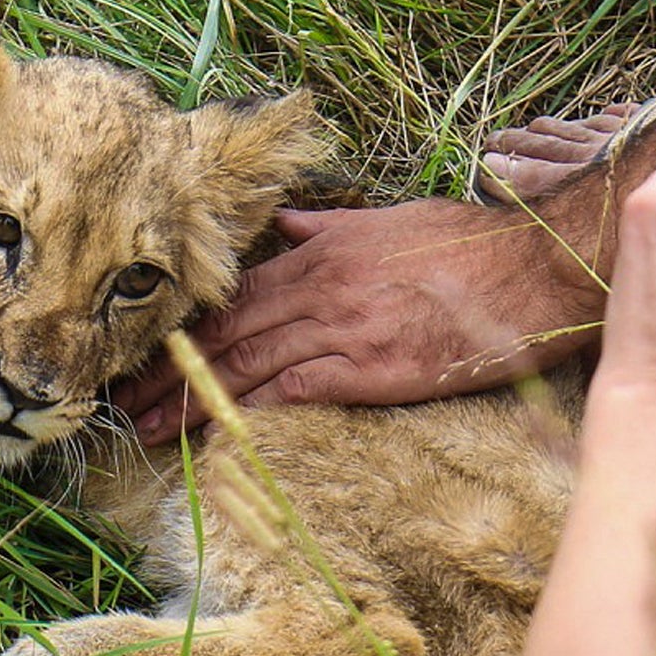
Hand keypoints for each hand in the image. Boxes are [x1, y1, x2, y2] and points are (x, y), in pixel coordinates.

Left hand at [115, 196, 603, 442]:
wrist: (535, 266)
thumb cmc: (473, 245)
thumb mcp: (395, 221)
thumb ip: (334, 229)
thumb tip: (289, 229)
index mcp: (324, 252)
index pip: (236, 293)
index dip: (184, 327)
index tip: (145, 354)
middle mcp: (323, 287)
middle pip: (226, 332)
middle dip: (168, 370)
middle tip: (120, 403)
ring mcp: (346, 327)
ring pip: (248, 364)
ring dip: (191, 400)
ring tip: (147, 430)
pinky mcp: (375, 367)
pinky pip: (295, 390)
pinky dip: (250, 410)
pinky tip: (216, 433)